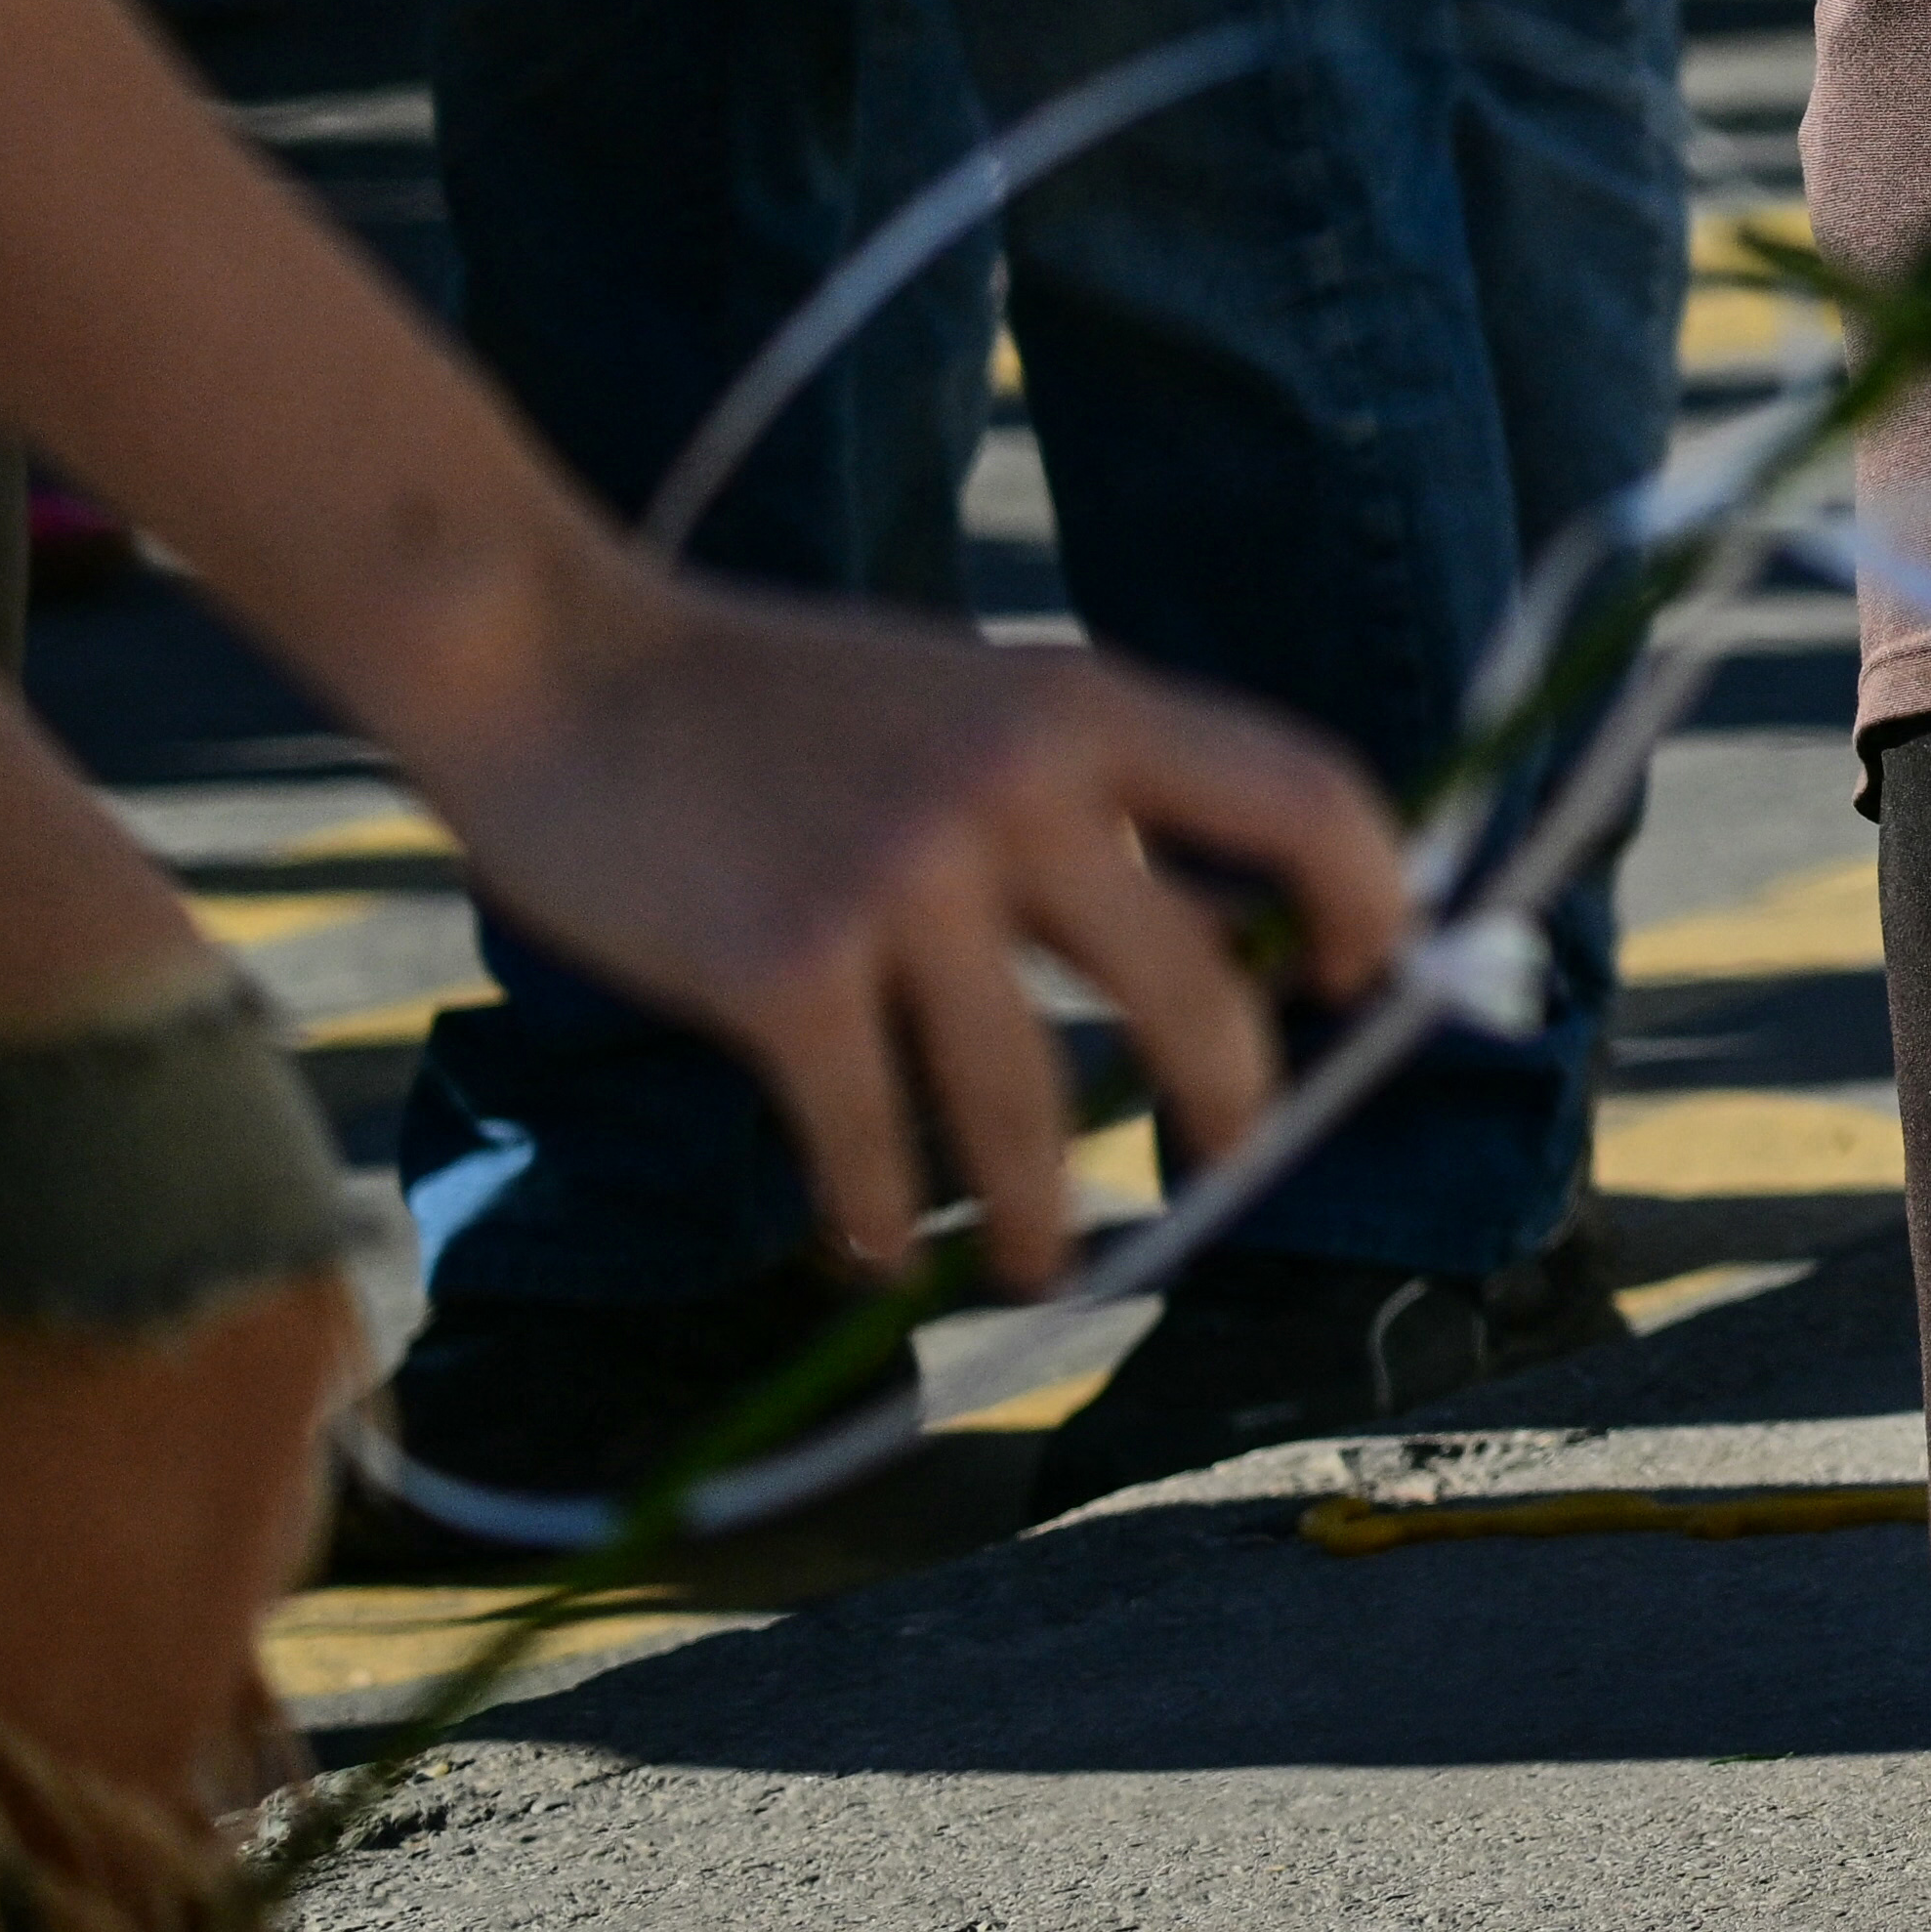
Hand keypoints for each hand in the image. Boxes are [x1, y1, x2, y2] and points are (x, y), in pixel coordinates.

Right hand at [396, 556, 1412, 1286]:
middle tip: (1228, 1166)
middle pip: (1194, 988)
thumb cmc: (777, 698)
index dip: (1369, 896)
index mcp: (1084, 703)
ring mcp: (899, 882)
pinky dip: (878, 1217)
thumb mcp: (978, 697)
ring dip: (1041, 1214)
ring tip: (1043, 1266)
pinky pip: (871, 1140)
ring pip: (1031, 1103)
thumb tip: (1243, 930)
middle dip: (1230, 1105)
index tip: (1360, 977)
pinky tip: (874, 1249)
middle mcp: (1015, 788)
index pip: (1304, 793)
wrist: (560, 665)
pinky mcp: (783, 969)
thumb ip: (1099, 794)